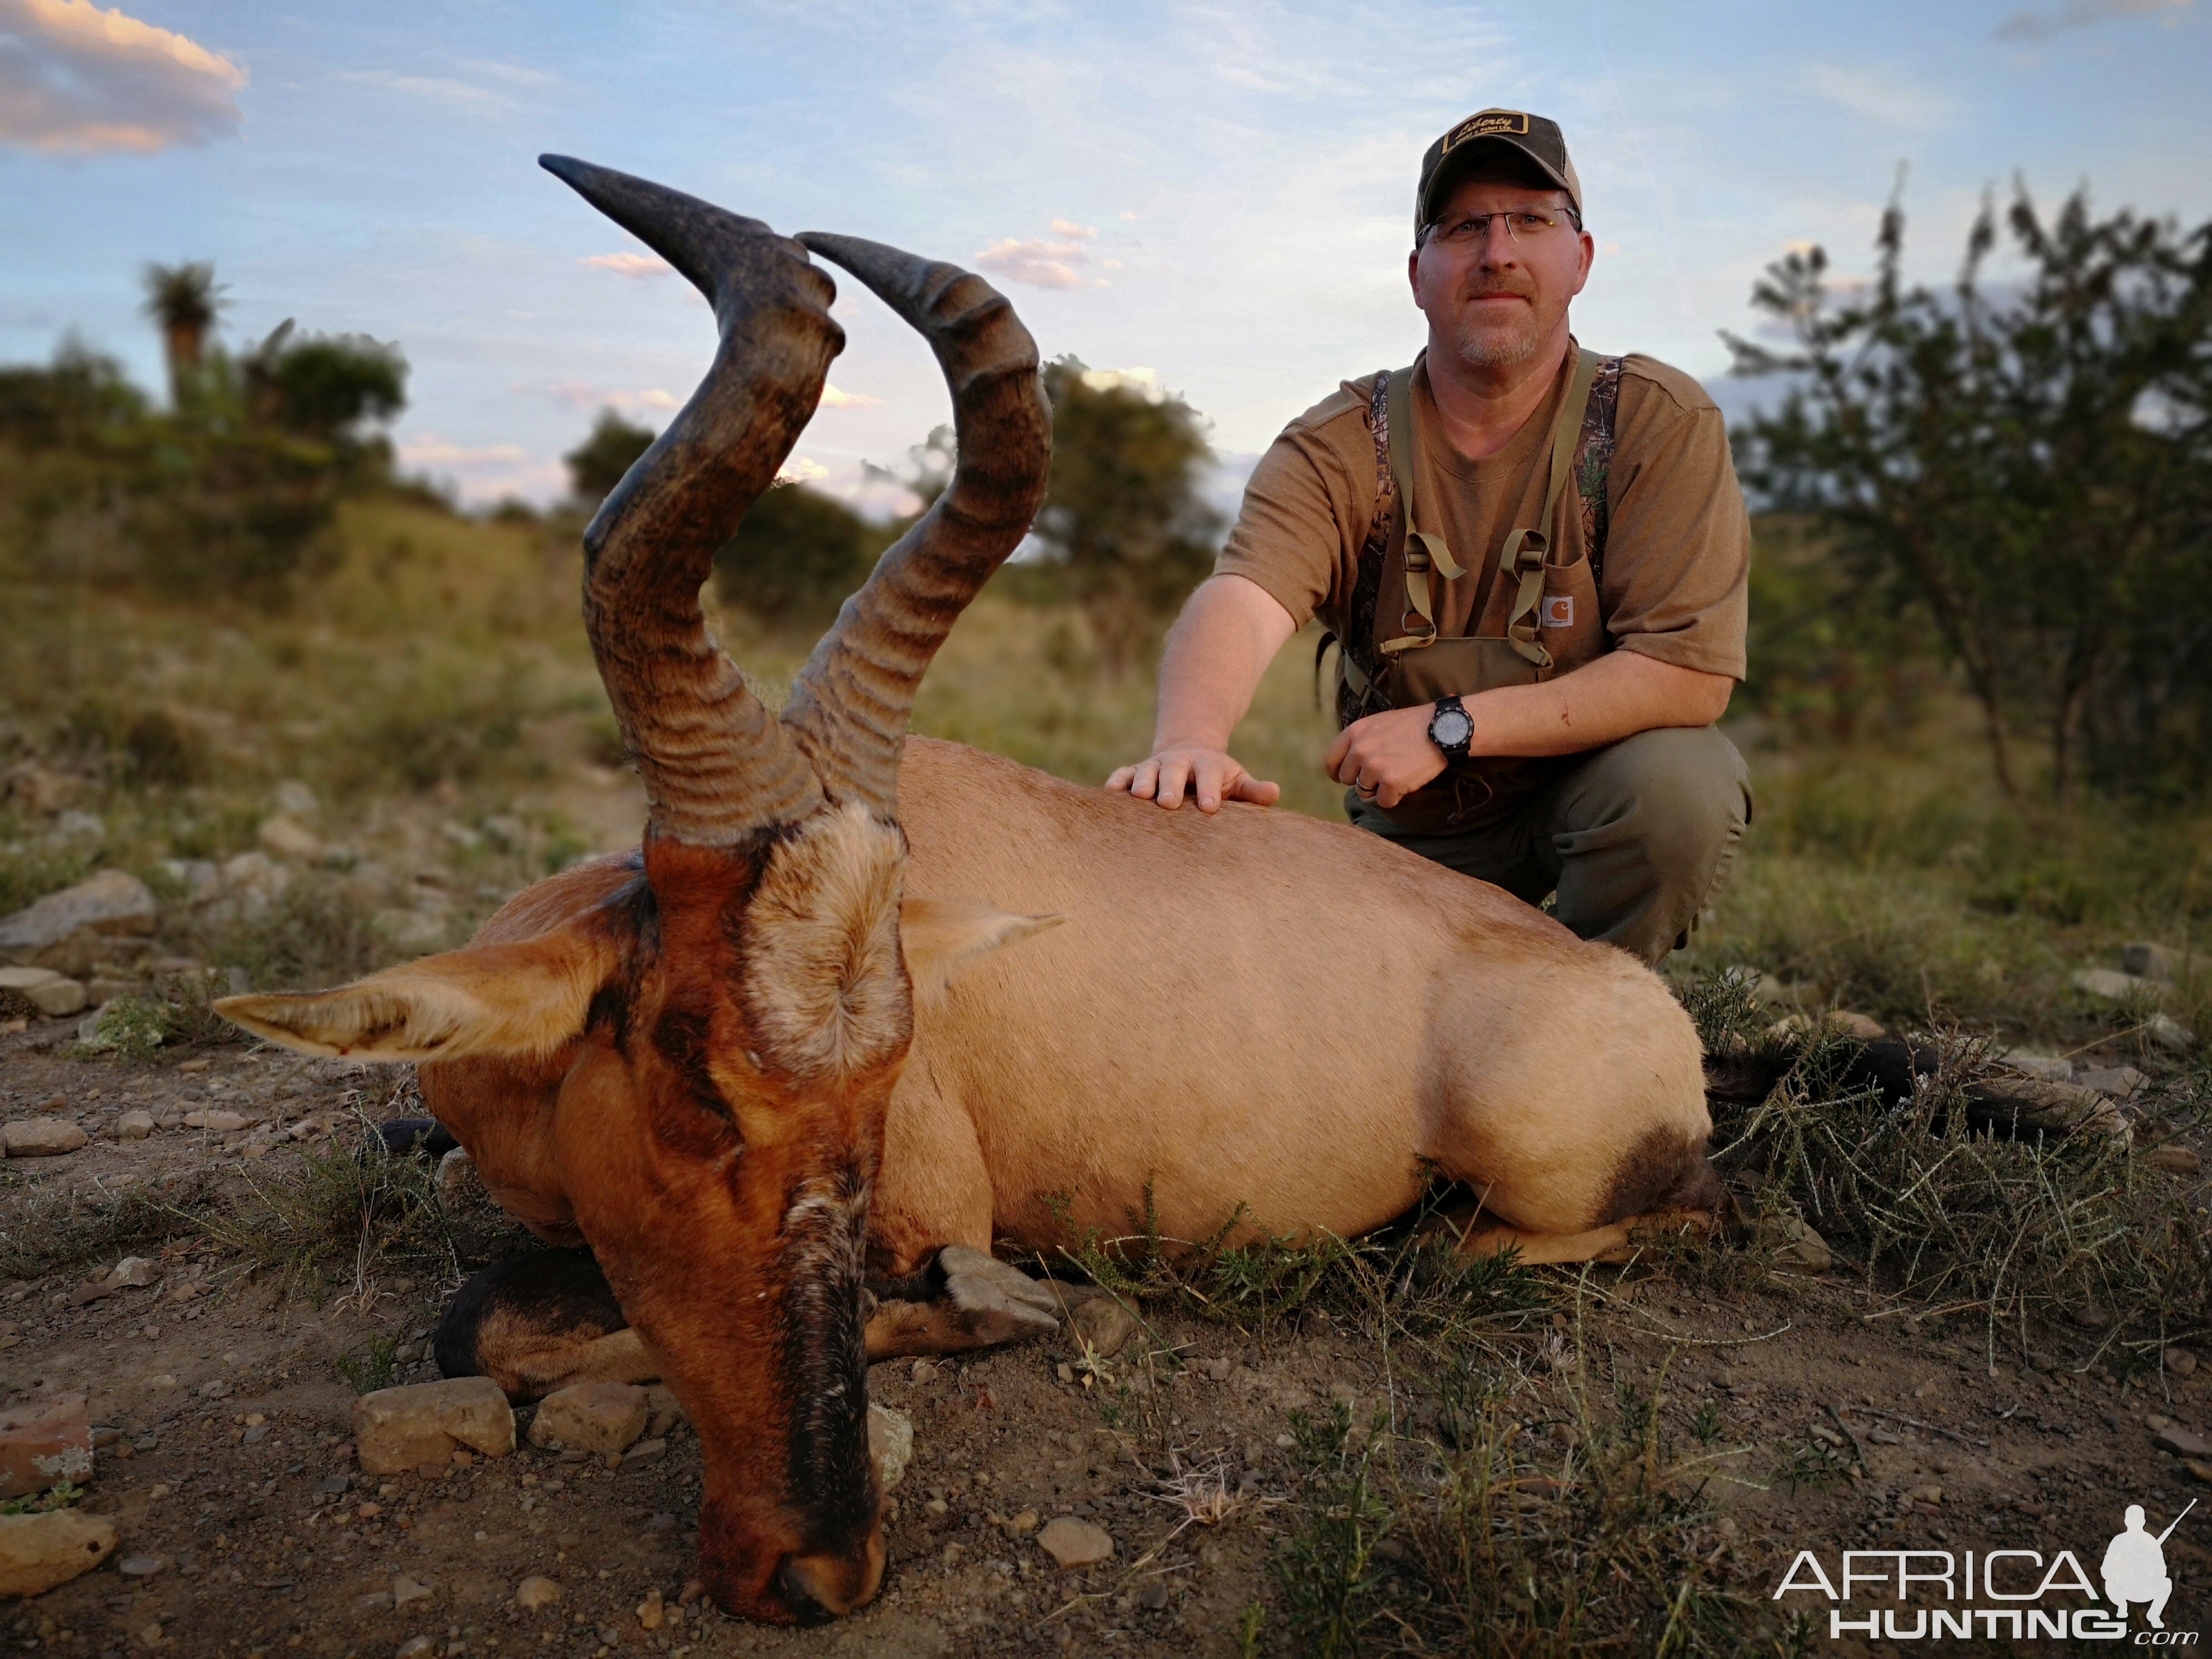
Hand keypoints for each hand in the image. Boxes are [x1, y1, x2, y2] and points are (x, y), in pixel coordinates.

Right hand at [1105, 745, 1281, 812]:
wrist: (1189, 754)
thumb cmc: (1217, 779)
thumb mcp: (1237, 780)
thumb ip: (1253, 790)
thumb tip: (1274, 793)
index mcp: (1207, 764)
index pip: (1210, 774)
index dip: (1210, 789)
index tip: (1210, 807)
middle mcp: (1178, 763)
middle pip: (1174, 770)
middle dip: (1171, 785)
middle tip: (1169, 803)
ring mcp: (1155, 766)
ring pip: (1145, 771)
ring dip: (1141, 782)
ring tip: (1138, 797)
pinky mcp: (1135, 772)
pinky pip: (1122, 774)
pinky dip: (1116, 782)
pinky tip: (1109, 795)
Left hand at [1323, 704, 1446, 809]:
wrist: (1443, 729)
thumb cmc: (1413, 725)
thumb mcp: (1378, 723)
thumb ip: (1360, 740)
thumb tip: (1348, 761)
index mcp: (1354, 732)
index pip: (1331, 761)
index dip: (1338, 772)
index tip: (1347, 777)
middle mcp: (1360, 750)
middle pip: (1347, 779)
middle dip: (1362, 780)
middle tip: (1383, 772)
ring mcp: (1375, 767)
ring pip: (1364, 792)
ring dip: (1378, 788)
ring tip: (1397, 773)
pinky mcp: (1391, 782)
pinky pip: (1383, 802)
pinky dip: (1394, 797)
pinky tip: (1405, 783)